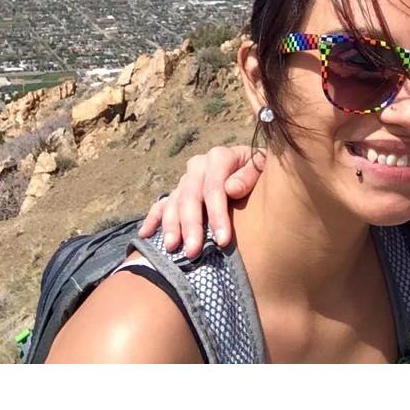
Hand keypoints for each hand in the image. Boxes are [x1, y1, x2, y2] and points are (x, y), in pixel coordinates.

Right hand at [138, 145, 265, 256]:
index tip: (223, 241)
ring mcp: (186, 179)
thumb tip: (230, 189)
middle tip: (193, 252)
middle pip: (190, 196)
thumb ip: (250, 175)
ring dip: (171, 225)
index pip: (214, 187)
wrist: (256, 169)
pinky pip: (161, 205)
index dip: (218, 214)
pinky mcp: (178, 192)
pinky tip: (145, 235)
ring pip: (173, 202)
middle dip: (191, 226)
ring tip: (172, 248)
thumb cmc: (263, 172)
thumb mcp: (265, 168)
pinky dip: (152, 219)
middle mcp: (199, 166)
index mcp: (220, 157)